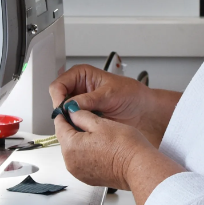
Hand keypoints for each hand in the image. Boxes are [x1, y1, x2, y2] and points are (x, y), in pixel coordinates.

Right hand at [49, 64, 179, 146]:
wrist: (145, 113)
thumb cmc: (133, 95)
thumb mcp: (110, 94)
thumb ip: (88, 99)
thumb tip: (70, 106)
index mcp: (81, 75)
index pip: (59, 85)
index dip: (58, 97)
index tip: (63, 109)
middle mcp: (78, 89)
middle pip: (58, 99)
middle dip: (62, 110)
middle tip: (69, 119)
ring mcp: (80, 104)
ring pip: (63, 113)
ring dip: (69, 120)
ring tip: (78, 124)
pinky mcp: (84, 118)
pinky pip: (72, 123)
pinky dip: (75, 127)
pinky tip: (83, 129)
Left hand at [53, 108, 152, 189]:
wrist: (140, 168)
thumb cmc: (124, 146)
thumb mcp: (100, 123)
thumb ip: (81, 115)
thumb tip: (71, 111)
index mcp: (70, 146)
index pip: (59, 125)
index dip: (64, 114)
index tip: (69, 108)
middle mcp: (70, 162)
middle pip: (65, 138)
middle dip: (73, 128)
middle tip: (87, 119)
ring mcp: (78, 172)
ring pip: (73, 150)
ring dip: (80, 140)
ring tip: (97, 134)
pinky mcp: (88, 178)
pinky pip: (81, 160)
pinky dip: (86, 153)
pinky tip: (100, 147)